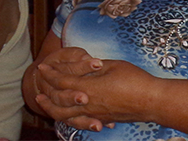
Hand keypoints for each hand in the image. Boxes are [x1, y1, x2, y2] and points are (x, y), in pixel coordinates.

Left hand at [36, 59, 157, 130]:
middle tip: (38, 86)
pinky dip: (69, 118)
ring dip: (52, 108)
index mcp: (89, 87)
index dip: (52, 73)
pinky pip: (79, 121)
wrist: (150, 101)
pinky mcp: (102, 119)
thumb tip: (86, 66)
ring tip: (44, 103)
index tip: (43, 67)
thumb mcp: (114, 66)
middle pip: (59, 101)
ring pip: (66, 115)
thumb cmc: (134, 79)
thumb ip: (96, 67)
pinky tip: (68, 115)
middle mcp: (87, 103)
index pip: (64, 80)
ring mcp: (94, 114)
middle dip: (47, 92)